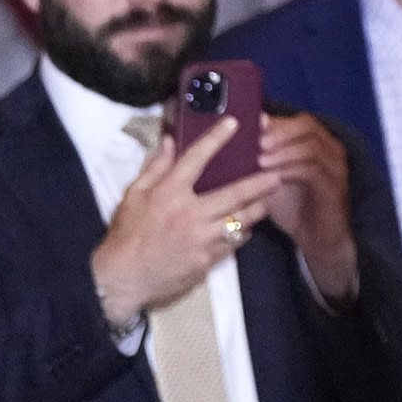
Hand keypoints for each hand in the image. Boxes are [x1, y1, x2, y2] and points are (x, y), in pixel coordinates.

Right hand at [91, 119, 281, 324]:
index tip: (233, 124)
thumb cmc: (127, 233)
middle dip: (259, 184)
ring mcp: (202, 238)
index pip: (196, 158)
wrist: (125, 277)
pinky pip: (233, 242)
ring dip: (257, 209)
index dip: (216, 139)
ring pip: (240, 220)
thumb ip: (154, 167)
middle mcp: (190, 213)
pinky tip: (245, 227)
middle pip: (234, 194)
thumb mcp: (133, 195)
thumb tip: (169, 141)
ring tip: (268, 200)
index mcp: (169, 193)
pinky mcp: (208, 259)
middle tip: (277, 175)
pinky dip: (241, 233)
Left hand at [260, 111, 358, 301]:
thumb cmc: (294, 207)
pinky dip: (291, 170)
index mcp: (316, 142)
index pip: (297, 120)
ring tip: (260, 160)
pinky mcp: (335, 187)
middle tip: (256, 142)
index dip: (274, 121)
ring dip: (283, 151)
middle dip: (279, 131)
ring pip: (311, 146)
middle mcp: (330, 149)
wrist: (318, 239)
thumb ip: (261, 158)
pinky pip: (313, 171)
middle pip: (307, 125)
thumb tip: (231, 142)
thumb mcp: (273, 178)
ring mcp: (335, 167)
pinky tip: (273, 178)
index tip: (250, 127)